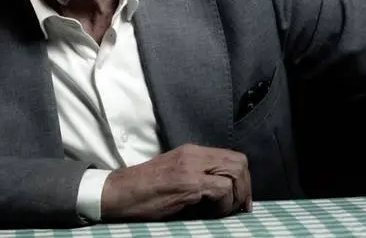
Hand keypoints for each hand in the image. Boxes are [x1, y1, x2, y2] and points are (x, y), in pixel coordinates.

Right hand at [101, 143, 251, 221]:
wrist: (119, 193)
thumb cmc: (144, 189)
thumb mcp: (174, 173)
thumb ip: (198, 175)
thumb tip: (226, 191)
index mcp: (192, 151)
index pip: (233, 156)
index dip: (244, 179)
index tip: (241, 200)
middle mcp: (194, 154)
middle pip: (239, 162)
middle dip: (246, 188)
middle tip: (240, 208)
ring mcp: (191, 167)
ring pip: (235, 173)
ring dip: (236, 197)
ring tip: (223, 211)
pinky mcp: (187, 183)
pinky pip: (222, 189)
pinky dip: (224, 205)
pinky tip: (211, 213)